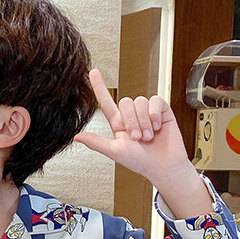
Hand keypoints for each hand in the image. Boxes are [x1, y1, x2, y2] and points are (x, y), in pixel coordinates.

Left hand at [75, 70, 211, 217]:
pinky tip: (157, 127)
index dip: (99, 87)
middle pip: (125, 102)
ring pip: (140, 102)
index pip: (107, 102)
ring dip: (143, 121)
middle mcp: (132, 116)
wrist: (162, 166)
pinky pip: (155, 101)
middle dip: (131, 121)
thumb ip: (96, 142)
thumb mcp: (115, 151)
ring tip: (148, 136)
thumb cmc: (140, 162)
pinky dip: (154, 115)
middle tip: (138, 138)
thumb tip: (77, 137)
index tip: (93, 72)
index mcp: (119, 124)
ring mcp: (147, 112)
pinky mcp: (161, 110)